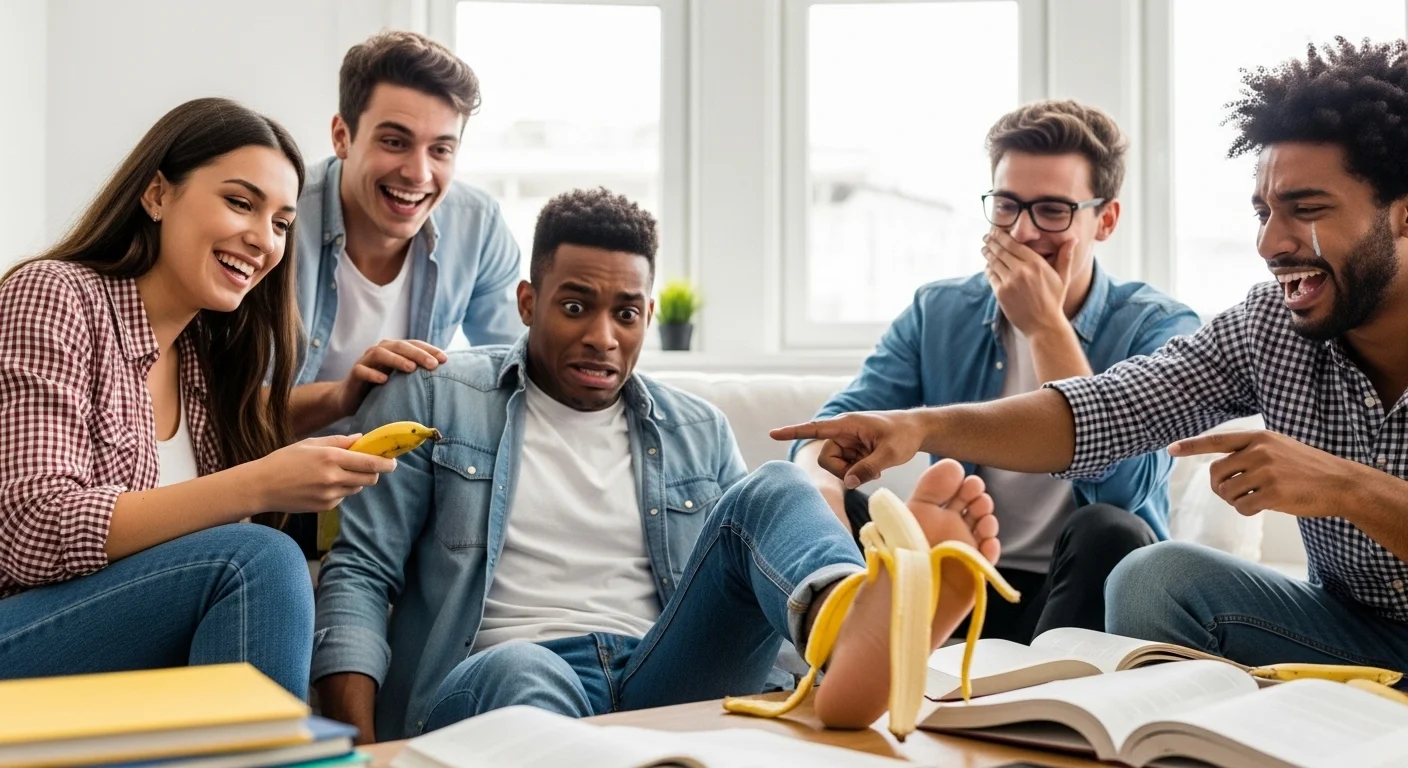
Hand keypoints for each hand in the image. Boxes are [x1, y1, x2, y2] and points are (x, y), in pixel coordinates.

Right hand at [252, 435, 397, 512]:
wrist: (261, 486)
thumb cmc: (284, 460)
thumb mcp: (311, 444)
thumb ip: (339, 441)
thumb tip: (361, 438)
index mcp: (330, 457)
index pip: (370, 463)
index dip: (386, 463)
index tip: (393, 461)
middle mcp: (333, 478)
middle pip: (370, 478)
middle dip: (374, 472)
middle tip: (369, 465)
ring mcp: (329, 495)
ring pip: (357, 488)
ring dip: (355, 480)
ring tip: (336, 472)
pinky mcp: (325, 507)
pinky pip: (343, 497)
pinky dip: (340, 490)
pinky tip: (321, 484)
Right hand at [335, 340, 446, 418]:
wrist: (350, 398)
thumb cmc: (381, 388)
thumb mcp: (401, 380)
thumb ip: (417, 374)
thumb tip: (447, 376)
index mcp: (393, 350)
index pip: (413, 344)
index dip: (429, 349)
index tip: (445, 359)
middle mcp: (379, 351)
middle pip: (399, 346)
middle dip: (417, 353)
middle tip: (433, 364)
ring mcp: (365, 361)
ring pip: (380, 353)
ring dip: (397, 359)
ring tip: (411, 368)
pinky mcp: (354, 374)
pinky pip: (362, 370)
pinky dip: (373, 374)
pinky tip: (384, 380)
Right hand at [771, 411, 925, 488]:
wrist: (916, 430)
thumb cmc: (904, 435)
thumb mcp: (891, 453)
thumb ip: (868, 468)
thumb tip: (847, 483)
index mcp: (847, 424)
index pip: (815, 428)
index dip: (793, 432)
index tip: (772, 434)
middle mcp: (842, 432)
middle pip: (826, 459)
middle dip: (843, 471)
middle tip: (868, 473)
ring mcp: (846, 442)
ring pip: (835, 466)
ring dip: (853, 472)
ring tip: (875, 467)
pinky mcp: (851, 450)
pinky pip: (844, 468)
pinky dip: (857, 472)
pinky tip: (874, 467)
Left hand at [982, 228, 1075, 335]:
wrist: (1044, 325)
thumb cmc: (1054, 301)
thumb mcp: (1063, 277)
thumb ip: (1065, 257)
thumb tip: (1073, 239)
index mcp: (1036, 264)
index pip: (1014, 244)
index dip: (1002, 236)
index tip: (996, 231)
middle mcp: (1022, 270)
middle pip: (1001, 251)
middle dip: (992, 242)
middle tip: (987, 237)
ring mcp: (1010, 282)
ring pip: (994, 262)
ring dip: (988, 254)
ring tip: (985, 249)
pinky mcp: (1001, 293)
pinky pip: (991, 276)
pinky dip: (988, 270)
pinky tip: (988, 266)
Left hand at [1169, 430, 1362, 516]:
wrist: (1340, 483)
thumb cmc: (1306, 468)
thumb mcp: (1278, 447)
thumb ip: (1250, 452)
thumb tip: (1217, 470)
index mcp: (1259, 437)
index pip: (1217, 440)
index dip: (1192, 446)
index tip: (1171, 449)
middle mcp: (1259, 452)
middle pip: (1216, 473)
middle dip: (1218, 487)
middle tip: (1231, 493)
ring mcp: (1266, 472)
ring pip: (1227, 492)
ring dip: (1234, 500)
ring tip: (1253, 498)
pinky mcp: (1273, 494)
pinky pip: (1242, 507)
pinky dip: (1246, 510)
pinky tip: (1261, 507)